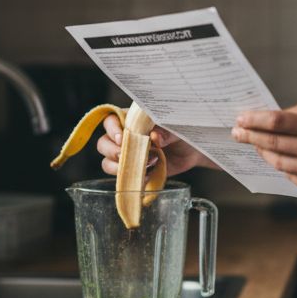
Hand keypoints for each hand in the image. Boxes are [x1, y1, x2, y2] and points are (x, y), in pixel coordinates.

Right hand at [96, 114, 211, 177]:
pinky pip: (121, 175)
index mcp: (132, 120)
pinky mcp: (134, 170)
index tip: (121, 138)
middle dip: (112, 151)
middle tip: (127, 155)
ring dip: (118, 166)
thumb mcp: (176, 129)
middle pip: (103, 142)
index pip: (110, 120)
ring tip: (142, 165)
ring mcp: (128, 155)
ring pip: (107, 161)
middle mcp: (125, 136)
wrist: (192, 152)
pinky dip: (130, 177)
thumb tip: (154, 136)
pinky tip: (146, 175)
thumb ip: (166, 132)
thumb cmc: (182, 133)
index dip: (111, 129)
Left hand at [231, 111, 296, 196]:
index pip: (277, 122)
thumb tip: (267, 123)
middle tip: (236, 132)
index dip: (254, 120)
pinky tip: (274, 159)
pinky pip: (290, 176)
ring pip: (278, 162)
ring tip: (254, 145)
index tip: (240, 119)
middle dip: (250, 136)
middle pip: (272, 143)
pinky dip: (280, 166)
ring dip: (262, 153)